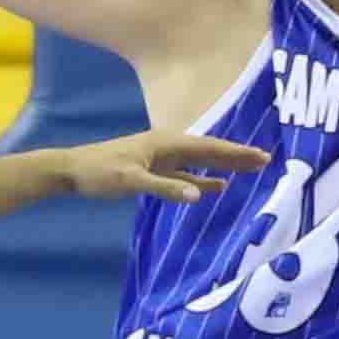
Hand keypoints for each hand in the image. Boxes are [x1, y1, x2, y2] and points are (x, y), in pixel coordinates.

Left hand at [54, 129, 271, 206]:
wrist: (71, 171)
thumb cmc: (98, 173)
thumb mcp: (131, 182)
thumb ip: (166, 189)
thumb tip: (200, 195)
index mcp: (165, 143)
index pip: (208, 147)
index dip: (235, 153)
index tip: (261, 156)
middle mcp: (167, 146)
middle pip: (209, 151)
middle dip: (237, 155)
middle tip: (266, 160)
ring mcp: (161, 159)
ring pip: (200, 162)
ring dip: (224, 165)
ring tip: (250, 169)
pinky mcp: (153, 171)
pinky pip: (186, 175)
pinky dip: (203, 179)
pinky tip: (217, 186)